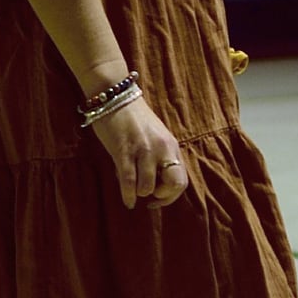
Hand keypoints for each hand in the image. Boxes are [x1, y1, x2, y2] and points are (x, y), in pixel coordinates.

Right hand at [90, 87, 192, 208]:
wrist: (116, 96)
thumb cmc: (133, 119)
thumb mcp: (156, 137)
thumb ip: (161, 157)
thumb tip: (158, 184)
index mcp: (171, 146)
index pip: (182, 180)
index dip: (171, 196)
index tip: (158, 199)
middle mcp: (162, 149)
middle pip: (174, 184)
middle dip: (162, 197)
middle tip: (150, 198)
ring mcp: (144, 150)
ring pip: (148, 187)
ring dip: (140, 193)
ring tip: (133, 189)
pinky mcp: (124, 151)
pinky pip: (129, 182)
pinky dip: (128, 196)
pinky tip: (127, 201)